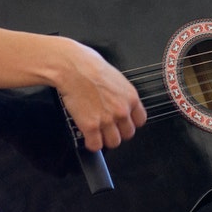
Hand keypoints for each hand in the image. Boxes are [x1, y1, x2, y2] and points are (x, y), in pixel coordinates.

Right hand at [45, 36, 146, 151]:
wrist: (72, 67)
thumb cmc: (89, 66)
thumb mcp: (115, 77)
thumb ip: (121, 94)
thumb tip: (119, 102)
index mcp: (130, 97)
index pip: (140, 121)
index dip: (129, 122)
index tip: (123, 122)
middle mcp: (122, 110)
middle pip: (127, 134)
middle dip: (117, 131)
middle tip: (108, 127)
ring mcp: (107, 120)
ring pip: (113, 143)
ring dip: (105, 139)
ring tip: (97, 133)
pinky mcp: (91, 126)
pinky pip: (95, 145)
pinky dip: (91, 144)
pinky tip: (87, 136)